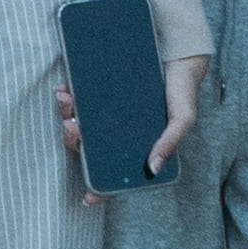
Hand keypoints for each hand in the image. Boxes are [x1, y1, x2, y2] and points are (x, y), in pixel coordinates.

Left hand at [51, 49, 208, 186]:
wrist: (178, 50)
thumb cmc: (181, 90)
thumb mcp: (182, 118)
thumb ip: (170, 141)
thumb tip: (153, 168)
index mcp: (135, 146)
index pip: (114, 173)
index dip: (100, 188)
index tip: (88, 198)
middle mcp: (117, 132)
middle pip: (88, 146)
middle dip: (74, 140)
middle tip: (73, 127)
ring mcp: (106, 112)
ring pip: (78, 122)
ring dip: (66, 114)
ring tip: (66, 100)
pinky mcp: (99, 90)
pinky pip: (77, 98)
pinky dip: (68, 95)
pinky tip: (65, 88)